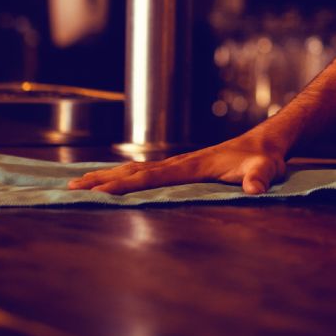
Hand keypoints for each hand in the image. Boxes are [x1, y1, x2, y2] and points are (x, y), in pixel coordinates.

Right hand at [67, 129, 287, 194]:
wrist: (264, 144)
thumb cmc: (264, 159)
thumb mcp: (265, 169)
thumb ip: (259, 178)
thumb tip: (255, 188)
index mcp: (192, 165)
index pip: (151, 176)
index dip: (124, 184)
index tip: (98, 191)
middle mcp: (178, 162)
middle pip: (132, 170)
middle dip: (101, 179)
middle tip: (69, 187)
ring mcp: (177, 164)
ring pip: (133, 169)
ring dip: (105, 175)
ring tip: (76, 182)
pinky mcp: (179, 168)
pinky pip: (142, 172)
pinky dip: (120, 175)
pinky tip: (109, 179)